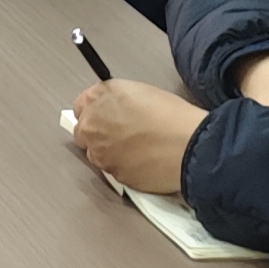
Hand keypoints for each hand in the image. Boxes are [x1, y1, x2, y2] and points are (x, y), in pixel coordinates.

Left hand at [68, 77, 206, 193]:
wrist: (187, 145)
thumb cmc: (171, 114)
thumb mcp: (139, 92)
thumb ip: (116, 101)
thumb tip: (112, 110)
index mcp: (98, 98)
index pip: (81, 105)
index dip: (96, 111)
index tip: (106, 115)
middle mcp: (92, 125)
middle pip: (83, 132)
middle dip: (97, 133)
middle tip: (120, 134)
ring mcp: (99, 153)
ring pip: (96, 154)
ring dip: (109, 151)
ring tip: (137, 149)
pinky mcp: (112, 175)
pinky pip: (113, 170)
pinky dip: (123, 166)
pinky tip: (143, 161)